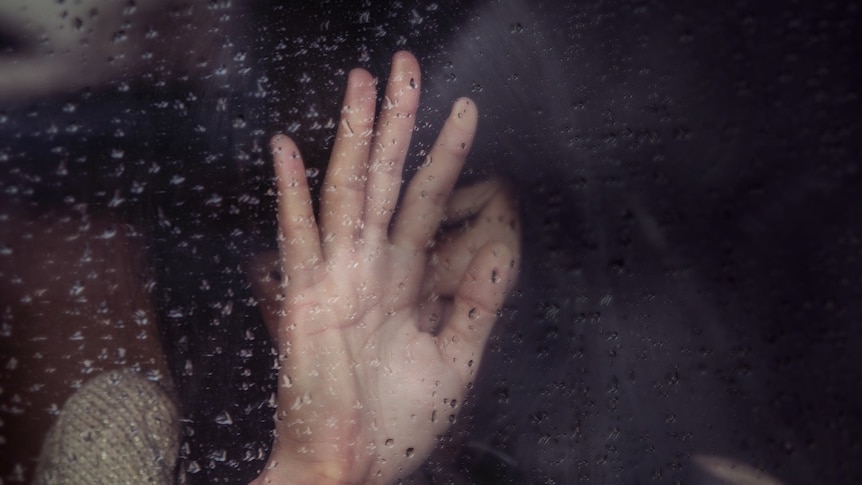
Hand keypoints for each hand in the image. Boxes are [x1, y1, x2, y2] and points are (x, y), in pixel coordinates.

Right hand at [249, 51, 518, 484]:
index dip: (448, 158)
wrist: (351, 467)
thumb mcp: (455, 357)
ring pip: (348, 192)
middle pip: (386, 179)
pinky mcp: (304, 298)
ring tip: (365, 82)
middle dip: (399, 122)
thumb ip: (478, 302)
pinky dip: (290, 193)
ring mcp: (335, 277)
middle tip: (407, 65)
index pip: (428, 203)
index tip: (467, 113)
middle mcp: (368, 268)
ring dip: (354, 137)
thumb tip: (503, 244)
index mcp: (403, 280)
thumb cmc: (396, 421)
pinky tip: (286, 148)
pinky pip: (299, 237)